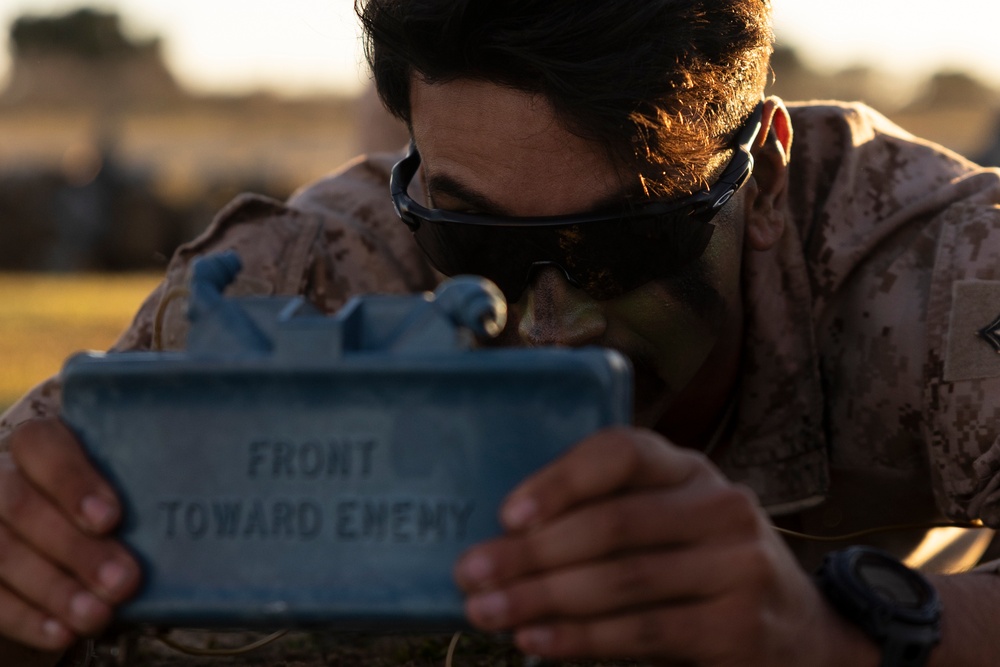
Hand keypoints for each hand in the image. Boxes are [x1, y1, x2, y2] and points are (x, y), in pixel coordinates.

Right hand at [0, 419, 139, 650]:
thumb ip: (132, 487)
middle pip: (21, 505)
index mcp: (36, 443)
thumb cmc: (98, 498)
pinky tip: (61, 633)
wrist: (55, 529)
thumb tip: (177, 521)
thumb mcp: (114, 481)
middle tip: (123, 581)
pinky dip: (25, 618)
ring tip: (97, 615)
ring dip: (53, 589)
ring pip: (1, 552)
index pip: (42, 446)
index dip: (73, 482)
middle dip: (74, 548)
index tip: (111, 518)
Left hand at [454, 427, 867, 665]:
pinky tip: (537, 641)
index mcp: (689, 470)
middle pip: (610, 523)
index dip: (559, 479)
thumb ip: (607, 519)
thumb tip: (506, 544)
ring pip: (620, 579)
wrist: (801, 631)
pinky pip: (642, 630)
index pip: (620, 452)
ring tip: (489, 611)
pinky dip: (580, 638)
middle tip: (472, 574)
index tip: (506, 514)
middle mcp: (719, 505)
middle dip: (530, 553)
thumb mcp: (668, 524)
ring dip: (542, 597)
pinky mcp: (739, 626)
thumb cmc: (702, 568)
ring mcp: (737, 564)